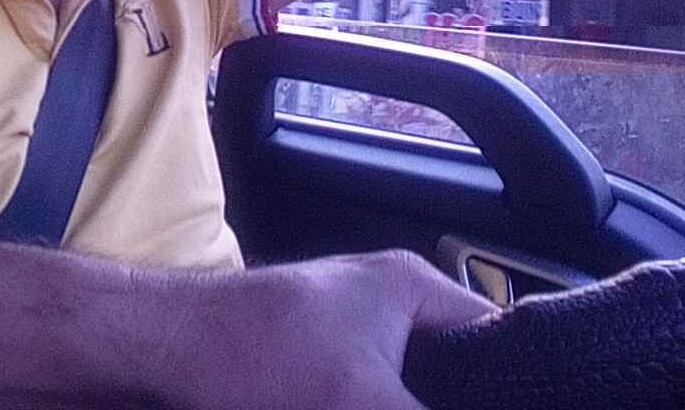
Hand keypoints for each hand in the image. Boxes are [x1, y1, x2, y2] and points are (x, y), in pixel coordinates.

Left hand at [168, 250, 495, 409]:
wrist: (163, 352)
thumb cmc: (252, 353)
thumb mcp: (362, 402)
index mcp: (411, 287)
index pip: (496, 336)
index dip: (510, 381)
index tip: (521, 400)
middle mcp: (387, 301)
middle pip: (453, 370)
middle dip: (451, 394)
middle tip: (474, 408)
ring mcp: (350, 332)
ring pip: (408, 385)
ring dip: (406, 402)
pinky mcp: (318, 365)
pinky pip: (370, 394)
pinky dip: (375, 405)